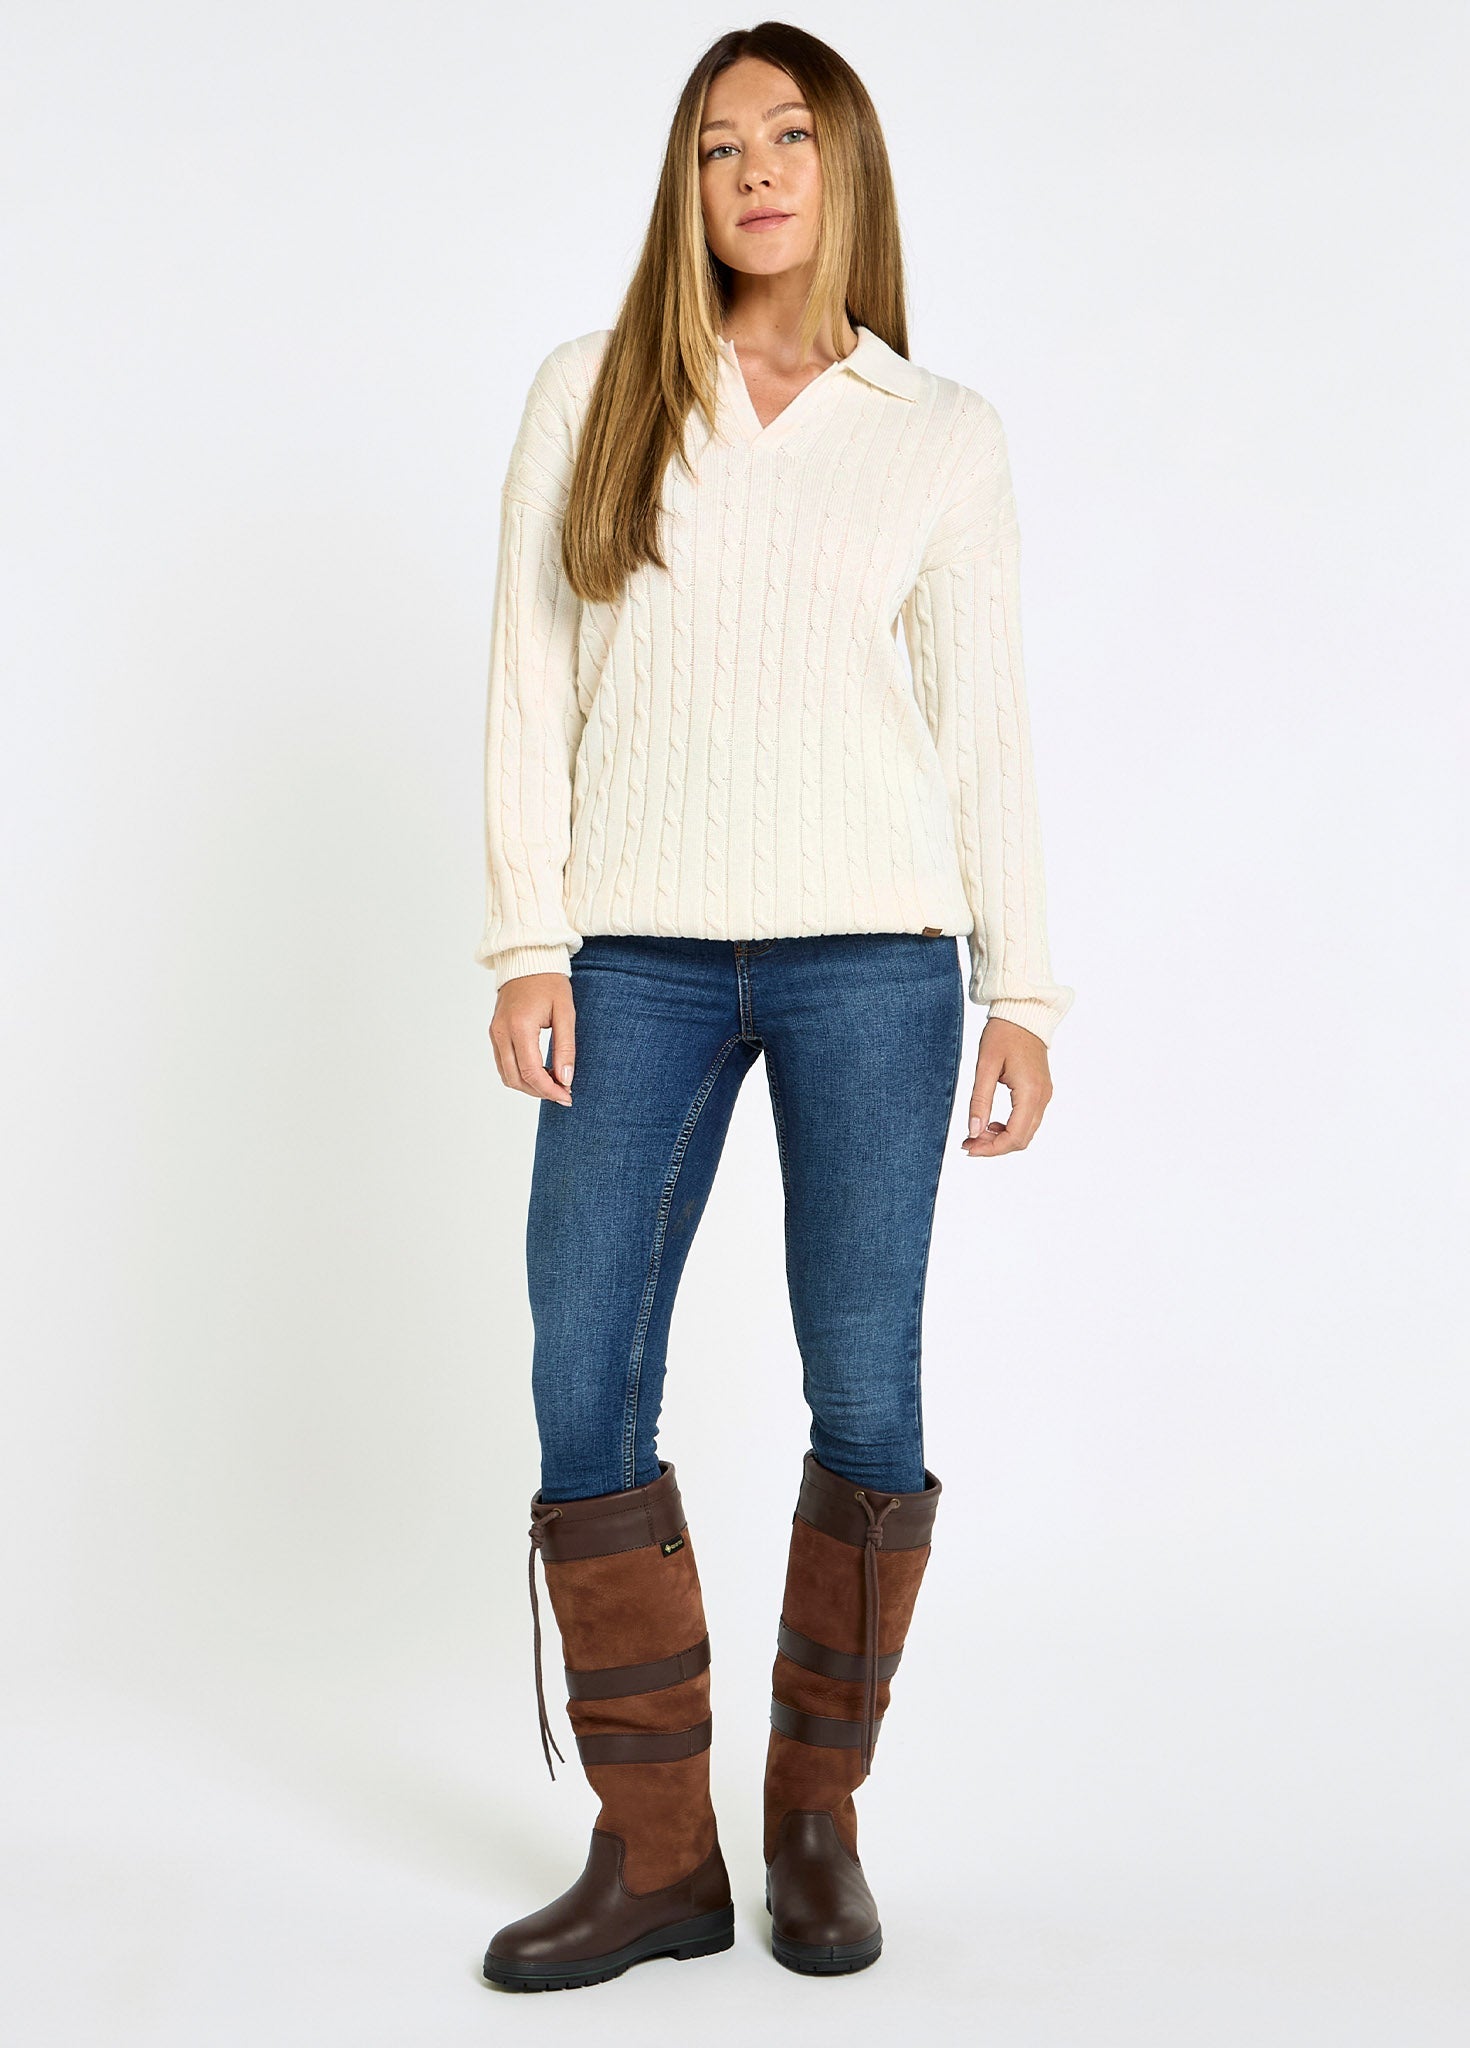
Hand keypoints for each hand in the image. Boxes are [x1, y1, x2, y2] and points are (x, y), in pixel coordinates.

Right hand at [489, 973, 575, 1105]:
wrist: (527, 960)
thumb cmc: (550, 983)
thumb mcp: (565, 1013)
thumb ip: (565, 1047)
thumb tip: (565, 1079)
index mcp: (520, 1026)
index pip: (531, 1072)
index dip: (550, 1090)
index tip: (567, 1096)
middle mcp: (501, 1032)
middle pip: (516, 1079)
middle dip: (540, 1092)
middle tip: (563, 1093)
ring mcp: (494, 1033)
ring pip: (507, 1075)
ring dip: (529, 1086)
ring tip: (553, 1083)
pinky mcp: (494, 1033)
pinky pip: (503, 1064)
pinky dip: (520, 1074)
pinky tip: (540, 1071)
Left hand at [964, 1018, 1052, 1157]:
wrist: (1023, 1013)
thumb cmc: (1003, 1034)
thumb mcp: (985, 1066)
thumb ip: (980, 1100)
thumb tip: (973, 1131)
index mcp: (1030, 1092)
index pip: (1014, 1136)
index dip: (991, 1148)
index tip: (968, 1147)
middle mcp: (1042, 1097)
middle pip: (1022, 1139)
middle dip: (994, 1146)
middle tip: (968, 1141)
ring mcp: (1044, 1095)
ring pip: (1026, 1132)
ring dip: (1002, 1139)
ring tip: (976, 1133)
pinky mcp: (1041, 1092)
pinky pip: (1028, 1120)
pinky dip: (1010, 1128)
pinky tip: (991, 1123)